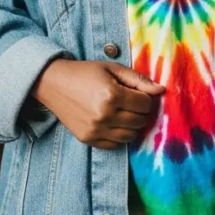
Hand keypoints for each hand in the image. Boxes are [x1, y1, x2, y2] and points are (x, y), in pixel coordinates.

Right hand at [31, 60, 165, 150]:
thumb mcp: (112, 68)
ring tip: (122, 113)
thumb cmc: (85, 73)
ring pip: (130, 136)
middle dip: (140, 112)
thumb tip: (161, 90)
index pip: (145, 105)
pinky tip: (112, 123)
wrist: (53, 84)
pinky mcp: (88, 139)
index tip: (137, 93)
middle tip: (130, 103)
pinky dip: (118, 136)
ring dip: (131, 125)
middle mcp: (104, 115)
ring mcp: (95, 130)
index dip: (145, 98)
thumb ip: (138, 79)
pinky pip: (115, 145)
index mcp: (112, 95)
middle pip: (140, 121)